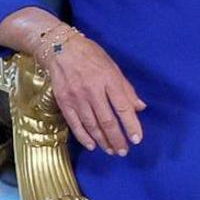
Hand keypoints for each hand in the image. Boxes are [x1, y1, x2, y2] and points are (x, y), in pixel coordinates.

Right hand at [41, 31, 147, 153]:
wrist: (60, 48)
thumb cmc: (91, 56)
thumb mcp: (113, 67)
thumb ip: (126, 89)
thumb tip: (139, 108)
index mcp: (109, 80)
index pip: (123, 108)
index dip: (131, 125)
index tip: (137, 139)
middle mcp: (93, 90)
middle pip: (107, 121)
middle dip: (117, 139)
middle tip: (124, 151)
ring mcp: (77, 97)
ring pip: (92, 125)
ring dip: (103, 141)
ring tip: (112, 151)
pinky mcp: (64, 102)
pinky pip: (75, 124)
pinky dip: (84, 137)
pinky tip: (92, 146)